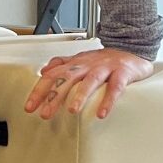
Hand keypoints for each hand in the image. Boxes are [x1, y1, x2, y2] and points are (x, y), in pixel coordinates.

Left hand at [23, 48, 152, 120]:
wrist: (132, 49)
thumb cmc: (104, 59)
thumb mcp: (80, 59)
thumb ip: (61, 64)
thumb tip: (43, 71)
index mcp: (75, 63)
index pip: (53, 75)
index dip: (39, 91)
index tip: (30, 107)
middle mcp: (88, 65)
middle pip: (68, 78)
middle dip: (55, 96)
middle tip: (45, 113)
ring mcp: (105, 68)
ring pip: (91, 80)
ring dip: (80, 95)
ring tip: (73, 111)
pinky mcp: (122, 73)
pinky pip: (115, 87)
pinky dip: (109, 100)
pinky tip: (102, 113)